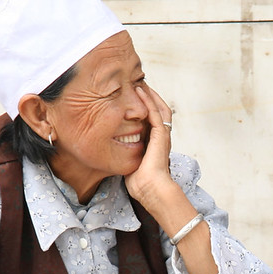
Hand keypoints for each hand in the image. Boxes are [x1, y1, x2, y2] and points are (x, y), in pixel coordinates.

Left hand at [124, 84, 175, 204]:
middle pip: (158, 111)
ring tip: (141, 84)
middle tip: (139, 86)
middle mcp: (161, 137)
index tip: (134, 99)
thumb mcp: (130, 164)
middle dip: (150, 98)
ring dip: (150, 96)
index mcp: (155, 143)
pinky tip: (141, 91)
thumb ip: (125, 155)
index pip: (152, 120)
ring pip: (159, 108)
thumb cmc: (140, 182)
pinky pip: (155, 113)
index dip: (145, 109)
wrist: (151, 189)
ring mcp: (163, 135)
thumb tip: (110, 153)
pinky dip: (149, 101)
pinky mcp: (161, 135)